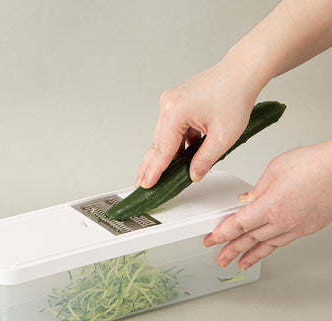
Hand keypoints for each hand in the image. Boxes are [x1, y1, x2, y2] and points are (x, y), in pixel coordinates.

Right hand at [135, 59, 264, 188]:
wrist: (242, 72)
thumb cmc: (235, 95)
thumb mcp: (222, 137)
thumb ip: (205, 160)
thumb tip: (193, 174)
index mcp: (175, 112)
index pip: (162, 150)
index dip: (154, 171)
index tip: (146, 184)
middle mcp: (168, 105)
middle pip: (158, 143)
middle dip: (151, 165)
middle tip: (142, 183)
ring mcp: (171, 102)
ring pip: (165, 137)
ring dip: (166, 155)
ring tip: (159, 174)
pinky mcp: (177, 103)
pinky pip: (173, 128)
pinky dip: (176, 143)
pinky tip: (180, 156)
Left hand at [203, 141, 331, 269]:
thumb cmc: (314, 164)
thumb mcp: (274, 170)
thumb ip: (256, 190)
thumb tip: (245, 200)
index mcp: (270, 206)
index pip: (238, 225)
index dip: (221, 234)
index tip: (211, 240)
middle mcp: (283, 221)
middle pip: (250, 239)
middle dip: (232, 250)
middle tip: (221, 259)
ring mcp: (297, 227)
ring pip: (267, 245)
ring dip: (251, 255)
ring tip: (240, 263)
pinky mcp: (308, 228)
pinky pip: (283, 242)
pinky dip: (270, 249)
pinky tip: (265, 251)